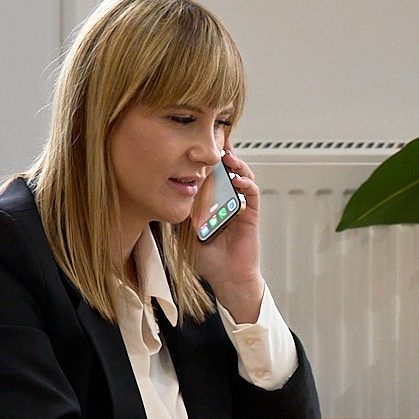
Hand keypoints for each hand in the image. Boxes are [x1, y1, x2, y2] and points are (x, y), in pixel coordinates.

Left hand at [194, 148, 265, 322]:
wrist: (227, 277)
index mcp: (213, 204)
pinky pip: (252, 194)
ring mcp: (241, 207)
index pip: (212, 176)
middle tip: (217, 140)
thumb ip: (181, 213)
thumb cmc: (209, 260)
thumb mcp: (186, 232)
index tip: (199, 146)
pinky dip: (246, 183)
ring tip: (227, 155)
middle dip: (224, 155)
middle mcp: (229, 202)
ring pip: (243, 178)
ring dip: (237, 165)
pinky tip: (237, 178)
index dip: (208, 161)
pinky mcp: (251, 215)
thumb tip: (165, 196)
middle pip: (229, 172)